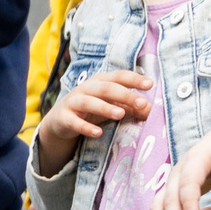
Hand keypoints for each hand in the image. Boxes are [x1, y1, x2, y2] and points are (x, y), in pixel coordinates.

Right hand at [34, 71, 153, 171]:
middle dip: (124, 95)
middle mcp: (87, 88)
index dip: (134, 79)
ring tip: (120, 114)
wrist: (60, 120)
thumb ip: (130, 106)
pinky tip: (98, 133)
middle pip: (106, 88)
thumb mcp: (111, 105)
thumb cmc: (91, 110)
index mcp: (101, 81)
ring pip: (90, 102)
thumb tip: (150, 109)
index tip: (150, 85)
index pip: (119, 76)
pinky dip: (86, 127)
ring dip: (105, 107)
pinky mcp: (64, 118)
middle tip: (141, 103)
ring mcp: (74, 102)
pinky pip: (75, 122)